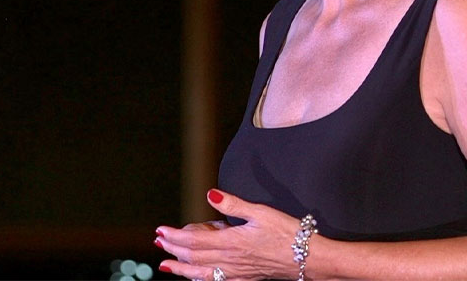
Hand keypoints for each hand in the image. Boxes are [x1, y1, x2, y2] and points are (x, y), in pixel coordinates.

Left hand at [155, 189, 302, 280]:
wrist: (307, 258)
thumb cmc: (286, 232)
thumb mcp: (260, 212)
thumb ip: (233, 204)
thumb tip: (209, 195)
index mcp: (232, 241)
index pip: (196, 241)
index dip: (176, 236)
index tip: (161, 230)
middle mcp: (231, 260)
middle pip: (194, 257)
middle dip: (173, 249)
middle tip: (158, 242)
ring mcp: (237, 271)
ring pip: (201, 272)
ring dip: (181, 268)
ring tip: (165, 264)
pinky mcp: (245, 277)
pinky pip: (215, 280)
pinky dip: (200, 278)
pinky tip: (195, 276)